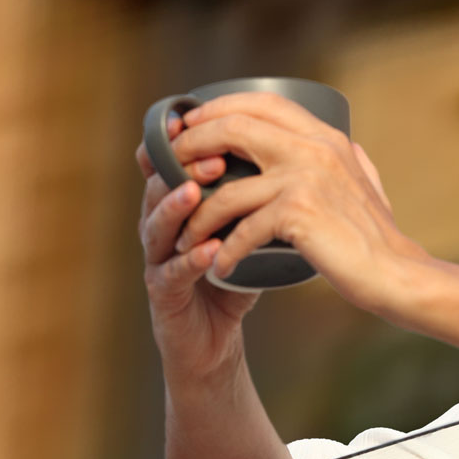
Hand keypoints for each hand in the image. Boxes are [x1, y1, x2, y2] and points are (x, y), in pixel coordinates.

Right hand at [136, 113, 261, 381]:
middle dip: (182, 167)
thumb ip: (259, 192)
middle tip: (213, 155)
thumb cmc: (232, 276)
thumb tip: (302, 148)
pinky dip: (189, 260)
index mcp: (178, 202)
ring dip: (176, 207)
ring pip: (156, 225)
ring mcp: (156, 259)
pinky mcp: (162, 294)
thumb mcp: (246, 228)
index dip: (183, 141)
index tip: (206, 119)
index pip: (171, 162)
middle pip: (158, 185)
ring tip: (196, 192)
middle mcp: (160, 225)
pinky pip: (171, 273)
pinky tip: (208, 251)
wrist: (216, 339)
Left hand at [165, 92, 424, 315]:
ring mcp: (305, 178)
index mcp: (326, 136)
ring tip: (184, 237)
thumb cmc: (377, 235)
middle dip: (191, 146)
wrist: (396, 272)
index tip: (189, 126)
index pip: (261, 102)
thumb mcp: (365, 180)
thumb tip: (341, 142)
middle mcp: (314, 148)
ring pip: (227, 187)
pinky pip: (241, 229)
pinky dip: (224, 251)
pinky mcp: (298, 213)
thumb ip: (347, 158)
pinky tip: (218, 266)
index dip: (217, 108)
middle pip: (233, 127)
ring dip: (197, 216)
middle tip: (169, 169)